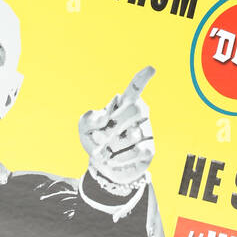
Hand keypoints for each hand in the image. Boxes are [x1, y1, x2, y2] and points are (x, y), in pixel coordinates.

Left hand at [78, 67, 155, 189]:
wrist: (104, 167)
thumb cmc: (96, 141)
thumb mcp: (85, 129)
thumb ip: (89, 119)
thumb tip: (105, 117)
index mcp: (124, 103)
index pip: (135, 88)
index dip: (142, 79)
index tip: (151, 69)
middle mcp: (139, 114)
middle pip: (135, 109)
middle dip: (114, 125)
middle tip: (99, 139)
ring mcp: (146, 131)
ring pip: (133, 134)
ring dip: (112, 146)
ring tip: (103, 153)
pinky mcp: (149, 149)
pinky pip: (139, 150)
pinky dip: (122, 157)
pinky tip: (114, 160)